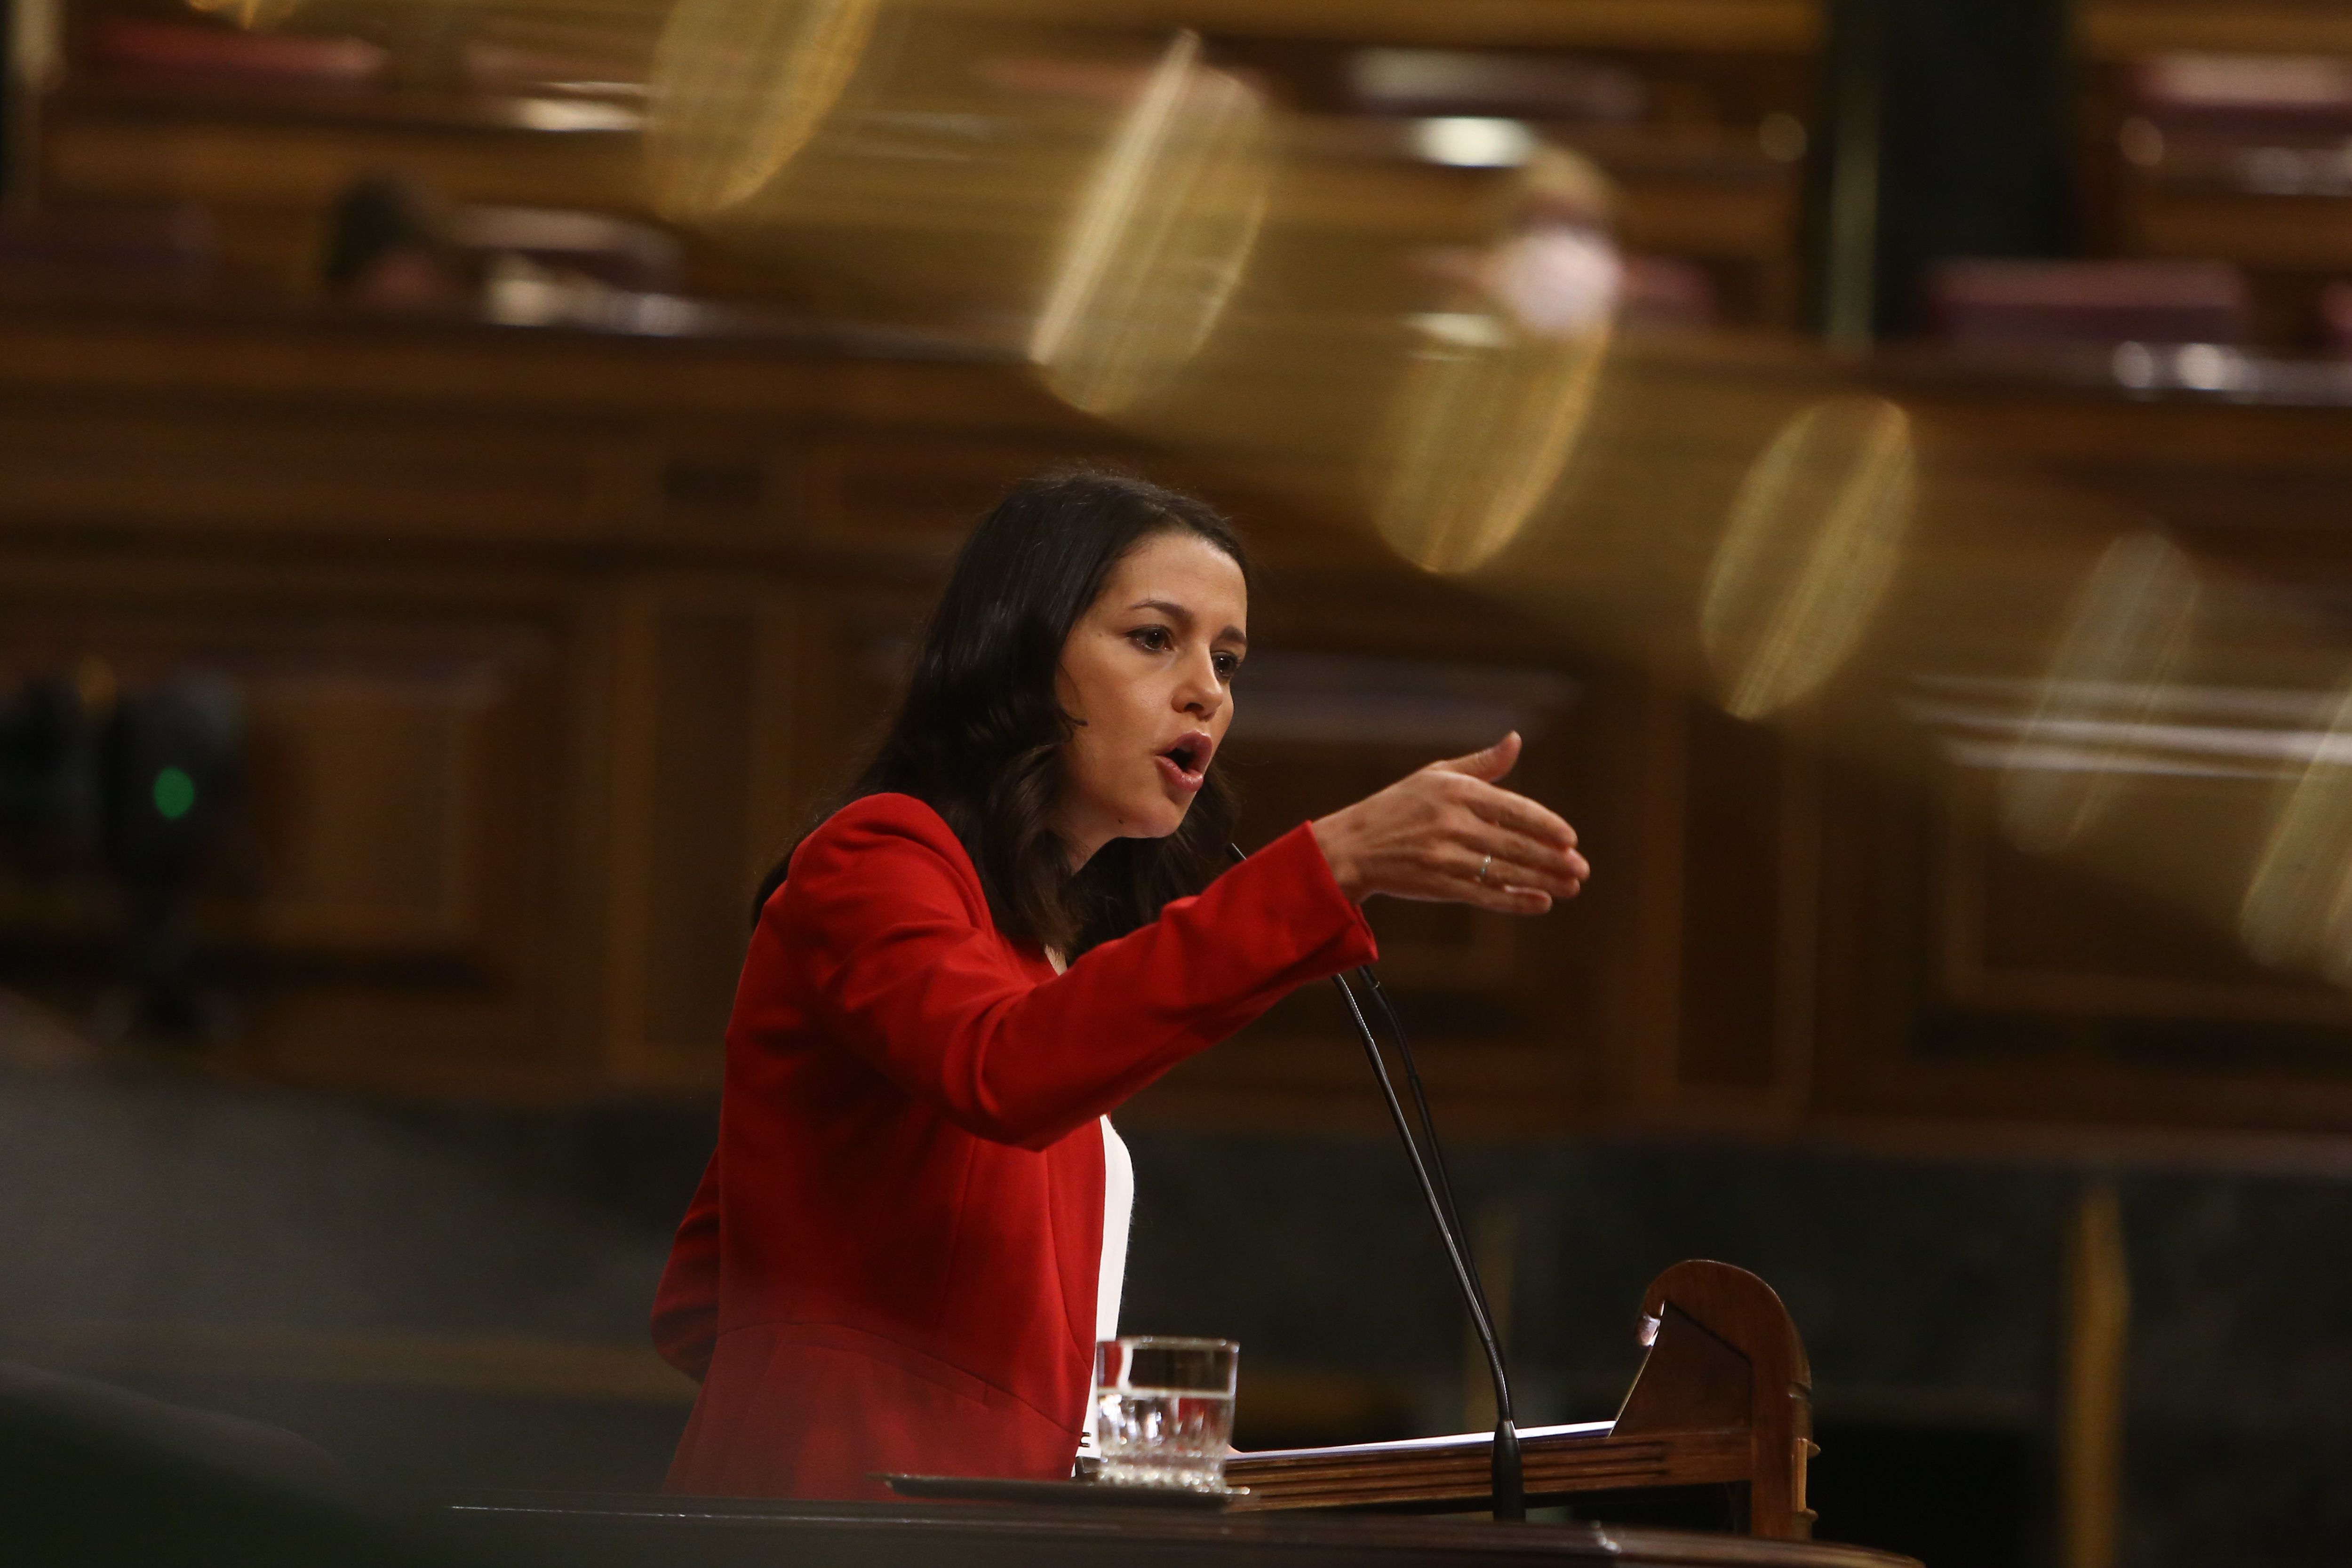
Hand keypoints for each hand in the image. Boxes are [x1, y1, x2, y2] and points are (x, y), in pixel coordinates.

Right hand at [1310, 732, 1588, 913]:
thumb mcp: (1435, 775)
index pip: (1514, 808)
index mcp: (1456, 791)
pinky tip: (1539, 903)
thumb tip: (1516, 740)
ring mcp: (1444, 855)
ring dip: (1542, 881)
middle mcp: (1452, 822)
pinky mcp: (1437, 884)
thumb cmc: (1396, 807)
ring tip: (1571, 887)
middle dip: (1553, 859)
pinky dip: (1514, 901)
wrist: (1352, 847)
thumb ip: (1482, 764)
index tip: (1571, 839)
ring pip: (1505, 871)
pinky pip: (1484, 895)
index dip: (1546, 825)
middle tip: (1581, 869)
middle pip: (1516, 843)